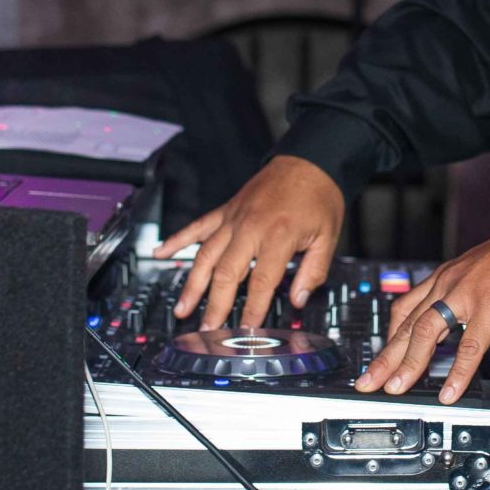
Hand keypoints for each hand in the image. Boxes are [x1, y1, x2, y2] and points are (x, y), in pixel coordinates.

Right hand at [153, 155, 346, 328]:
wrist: (309, 159)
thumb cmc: (319, 196)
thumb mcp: (328, 236)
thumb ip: (314, 271)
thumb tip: (298, 300)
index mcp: (278, 236)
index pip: (262, 282)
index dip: (253, 310)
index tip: (246, 330)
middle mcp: (250, 228)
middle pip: (226, 273)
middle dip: (214, 305)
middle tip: (206, 330)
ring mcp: (234, 218)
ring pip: (206, 255)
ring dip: (192, 284)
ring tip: (182, 308)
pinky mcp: (226, 210)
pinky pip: (197, 227)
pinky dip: (177, 240)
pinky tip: (161, 253)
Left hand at [356, 205, 489, 404]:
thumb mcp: (486, 274)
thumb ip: (470, 298)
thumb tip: (465, 323)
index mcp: (447, 275)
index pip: (405, 308)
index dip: (390, 336)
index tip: (380, 358)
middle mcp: (449, 282)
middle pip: (406, 323)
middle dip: (384, 356)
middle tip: (367, 382)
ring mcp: (468, 293)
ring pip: (426, 332)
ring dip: (408, 364)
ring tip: (395, 389)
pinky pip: (469, 345)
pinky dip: (457, 372)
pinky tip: (450, 391)